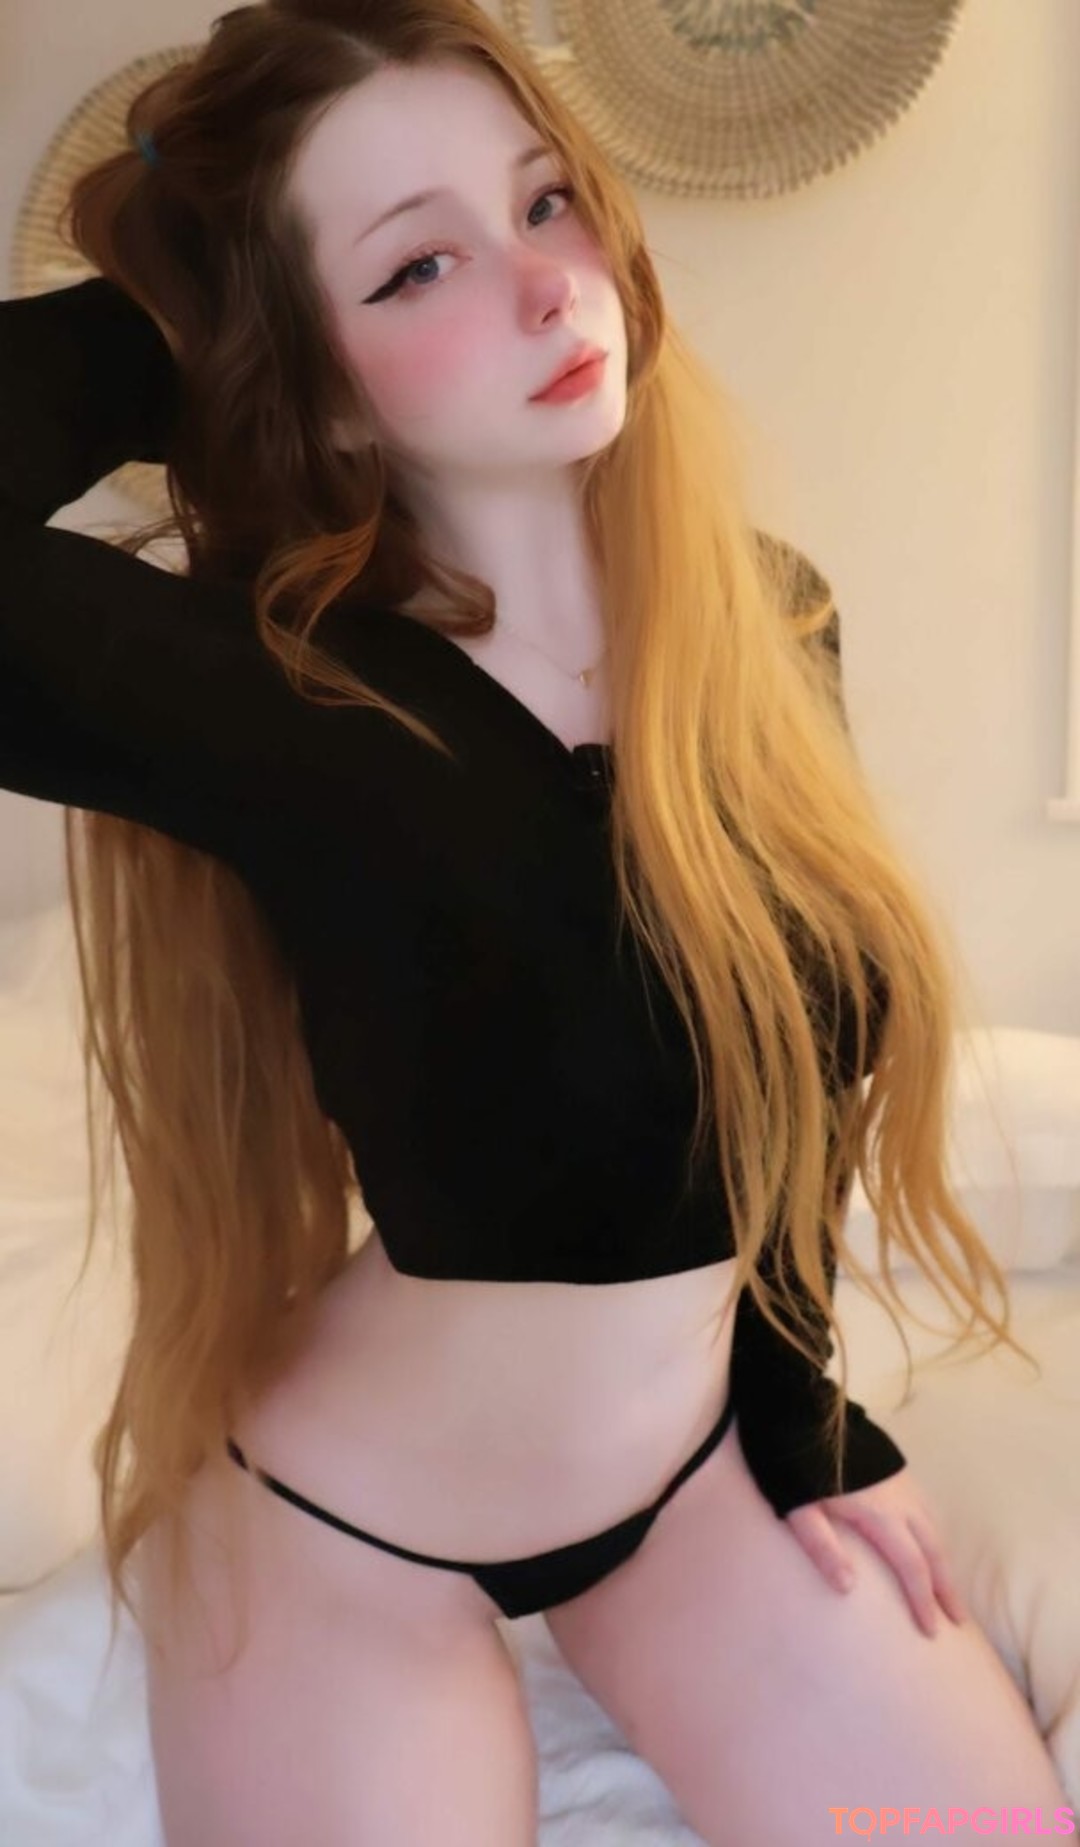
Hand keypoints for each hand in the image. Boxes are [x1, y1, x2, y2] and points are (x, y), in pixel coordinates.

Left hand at [783, 1467, 968, 1638]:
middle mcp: (900, 1498)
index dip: (923, 1601)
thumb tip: (848, 1589)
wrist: (800, 1410)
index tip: (932, 1632)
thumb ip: (821, 1548)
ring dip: (943, 1559)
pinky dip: (933, 1532)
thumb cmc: (794, 1463)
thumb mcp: (798, 1509)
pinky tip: (928, 1541)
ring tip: (947, 1588)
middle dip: (947, 1587)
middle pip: (934, 1549)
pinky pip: (925, 1507)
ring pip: (934, 1526)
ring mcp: (900, 1480)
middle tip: (960, 1620)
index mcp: (879, 1513)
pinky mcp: (895, 1467)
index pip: (911, 1567)